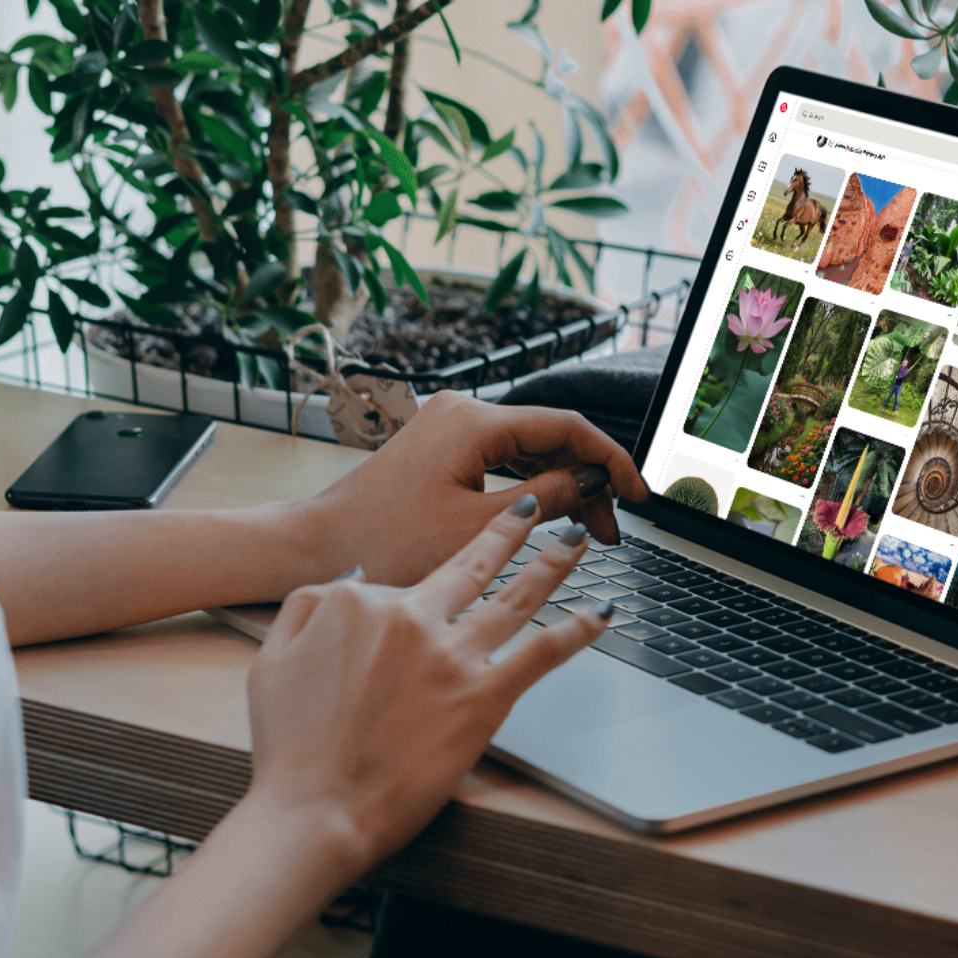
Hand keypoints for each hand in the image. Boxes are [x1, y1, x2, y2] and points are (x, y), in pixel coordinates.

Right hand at [246, 495, 610, 870]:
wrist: (314, 812)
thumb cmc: (291, 749)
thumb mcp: (272, 660)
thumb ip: (306, 609)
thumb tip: (347, 583)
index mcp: (359, 602)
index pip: (405, 583)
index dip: (417, 598)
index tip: (431, 597)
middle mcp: (411, 617)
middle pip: (473, 564)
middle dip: (510, 531)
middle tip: (535, 510)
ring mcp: (452, 655)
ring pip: (516, 596)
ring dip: (553, 562)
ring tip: (577, 540)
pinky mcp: (483, 697)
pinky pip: (542, 652)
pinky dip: (577, 630)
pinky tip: (601, 613)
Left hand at [308, 391, 647, 586]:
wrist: (319, 546)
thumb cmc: (385, 542)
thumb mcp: (479, 528)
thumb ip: (546, 499)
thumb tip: (592, 483)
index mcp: (475, 421)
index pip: (567, 427)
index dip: (610, 460)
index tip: (637, 494)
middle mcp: (463, 411)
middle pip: (551, 437)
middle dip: (588, 482)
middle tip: (611, 531)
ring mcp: (450, 427)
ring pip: (529, 449)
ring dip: (562, 487)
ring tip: (588, 532)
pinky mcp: (442, 448)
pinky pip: (504, 459)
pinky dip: (531, 487)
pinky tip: (551, 517)